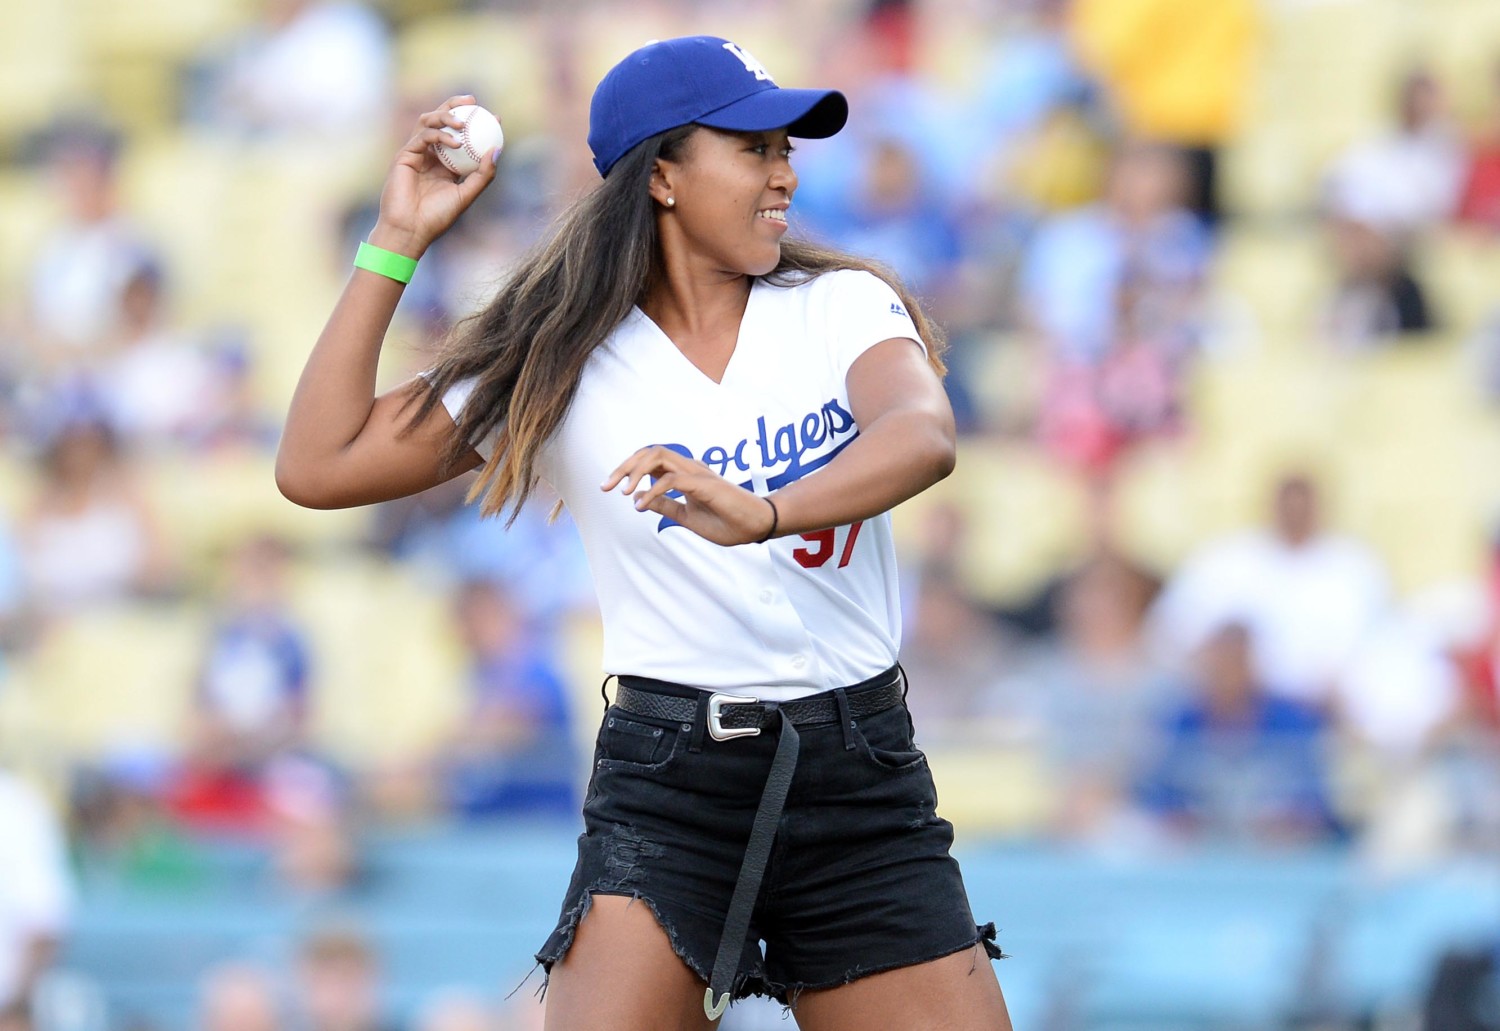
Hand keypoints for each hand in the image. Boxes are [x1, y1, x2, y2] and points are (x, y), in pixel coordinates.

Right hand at [369, 95, 499, 257]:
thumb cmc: (437, 217)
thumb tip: (497, 150)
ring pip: (428, 122)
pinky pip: (422, 137)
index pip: (461, 136)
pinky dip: (438, 135)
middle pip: (441, 121)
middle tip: (473, 101)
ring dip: (445, 116)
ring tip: (462, 122)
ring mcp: (416, 153)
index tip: (494, 118)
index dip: (476, 123)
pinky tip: (454, 142)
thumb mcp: (466, 195)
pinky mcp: (404, 155)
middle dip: (455, 105)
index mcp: (445, 164)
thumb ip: (482, 175)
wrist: (410, 230)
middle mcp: (430, 155)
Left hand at [602, 446, 776, 546]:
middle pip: (650, 453)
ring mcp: (697, 474)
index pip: (650, 461)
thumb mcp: (687, 517)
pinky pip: (671, 481)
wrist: (756, 526)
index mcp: (685, 473)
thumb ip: (665, 506)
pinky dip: (652, 491)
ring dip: (635, 471)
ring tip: (621, 491)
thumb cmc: (727, 521)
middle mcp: (689, 467)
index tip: (608, 487)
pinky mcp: (703, 484)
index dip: (627, 469)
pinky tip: (641, 505)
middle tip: (605, 486)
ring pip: (658, 457)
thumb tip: (637, 500)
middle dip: (623, 466)